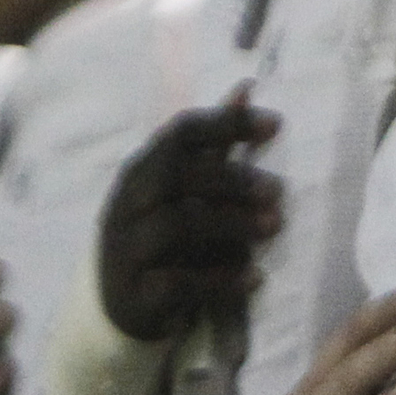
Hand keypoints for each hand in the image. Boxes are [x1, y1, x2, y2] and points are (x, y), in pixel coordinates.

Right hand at [98, 98, 281, 343]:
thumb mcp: (181, 189)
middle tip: (277, 190)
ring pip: (175, 225)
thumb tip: (248, 87)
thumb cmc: (160, 237)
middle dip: (230, 178)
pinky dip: (220, 280)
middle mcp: (129, 204)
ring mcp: (127, 249)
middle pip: (174, 175)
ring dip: (230, 223)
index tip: (276, 124)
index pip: (180, 134)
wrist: (118, 307)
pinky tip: (255, 279)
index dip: (227, 124)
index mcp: (142, 172)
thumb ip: (214, 143)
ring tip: (273, 228)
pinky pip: (177, 282)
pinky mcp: (136, 294)